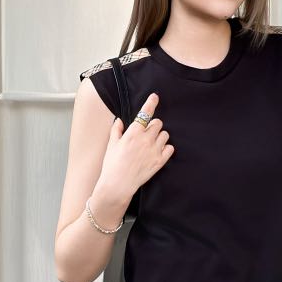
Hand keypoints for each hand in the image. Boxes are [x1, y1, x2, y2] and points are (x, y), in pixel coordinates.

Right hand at [98, 90, 173, 204]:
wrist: (118, 185)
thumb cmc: (112, 165)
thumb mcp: (111, 145)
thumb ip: (116, 130)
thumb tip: (119, 121)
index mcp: (133, 133)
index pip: (144, 113)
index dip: (151, 103)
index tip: (155, 97)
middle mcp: (145, 139)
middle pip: (158, 123)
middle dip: (153, 126)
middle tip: (146, 133)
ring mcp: (154, 150)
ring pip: (165, 134)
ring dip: (160, 136)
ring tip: (151, 144)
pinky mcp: (160, 161)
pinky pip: (170, 148)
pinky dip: (166, 148)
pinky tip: (157, 152)